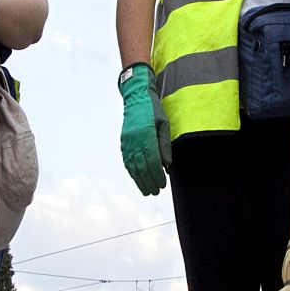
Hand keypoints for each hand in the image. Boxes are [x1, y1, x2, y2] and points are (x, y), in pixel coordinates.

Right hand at [118, 63, 170, 195]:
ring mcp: (127, 143)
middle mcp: (134, 141)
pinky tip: (137, 179)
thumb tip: (166, 166)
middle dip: (149, 182)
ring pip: (133, 167)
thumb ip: (164, 146)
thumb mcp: (164, 125)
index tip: (163, 184)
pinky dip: (132, 173)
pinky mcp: (123, 143)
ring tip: (147, 191)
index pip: (152, 161)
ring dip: (140, 181)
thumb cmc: (153, 110)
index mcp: (146, 135)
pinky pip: (127, 162)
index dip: (157, 175)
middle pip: (141, 167)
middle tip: (156, 192)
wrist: (135, 98)